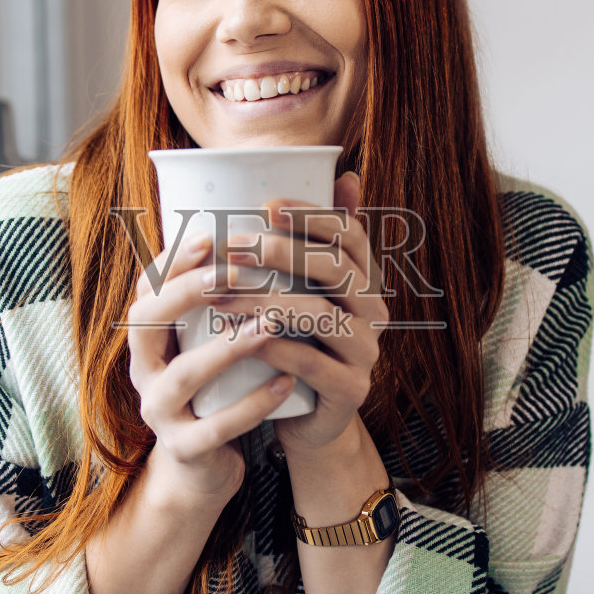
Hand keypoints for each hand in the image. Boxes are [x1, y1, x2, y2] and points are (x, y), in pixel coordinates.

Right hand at [126, 232, 295, 503]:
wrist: (204, 464)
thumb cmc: (214, 385)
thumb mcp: (209, 339)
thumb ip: (226, 295)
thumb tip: (261, 228)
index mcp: (147, 336)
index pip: (146, 288)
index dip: (170, 261)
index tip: (208, 235)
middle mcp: (143, 369)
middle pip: (146, 322)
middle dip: (185, 293)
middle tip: (231, 273)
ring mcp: (159, 411)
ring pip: (184, 376)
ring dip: (226, 347)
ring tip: (270, 324)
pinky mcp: (184, 448)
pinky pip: (216, 427)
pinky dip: (252, 405)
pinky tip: (287, 383)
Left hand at [220, 171, 388, 454]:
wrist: (307, 421)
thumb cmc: (297, 345)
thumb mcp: (303, 292)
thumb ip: (313, 241)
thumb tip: (342, 173)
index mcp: (365, 281)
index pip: (350, 235)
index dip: (312, 215)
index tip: (265, 205)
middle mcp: (375, 312)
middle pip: (335, 269)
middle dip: (281, 252)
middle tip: (232, 246)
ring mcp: (366, 353)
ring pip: (319, 314)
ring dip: (263, 300)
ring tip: (217, 293)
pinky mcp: (351, 391)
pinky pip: (311, 363)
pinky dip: (272, 346)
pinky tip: (236, 337)